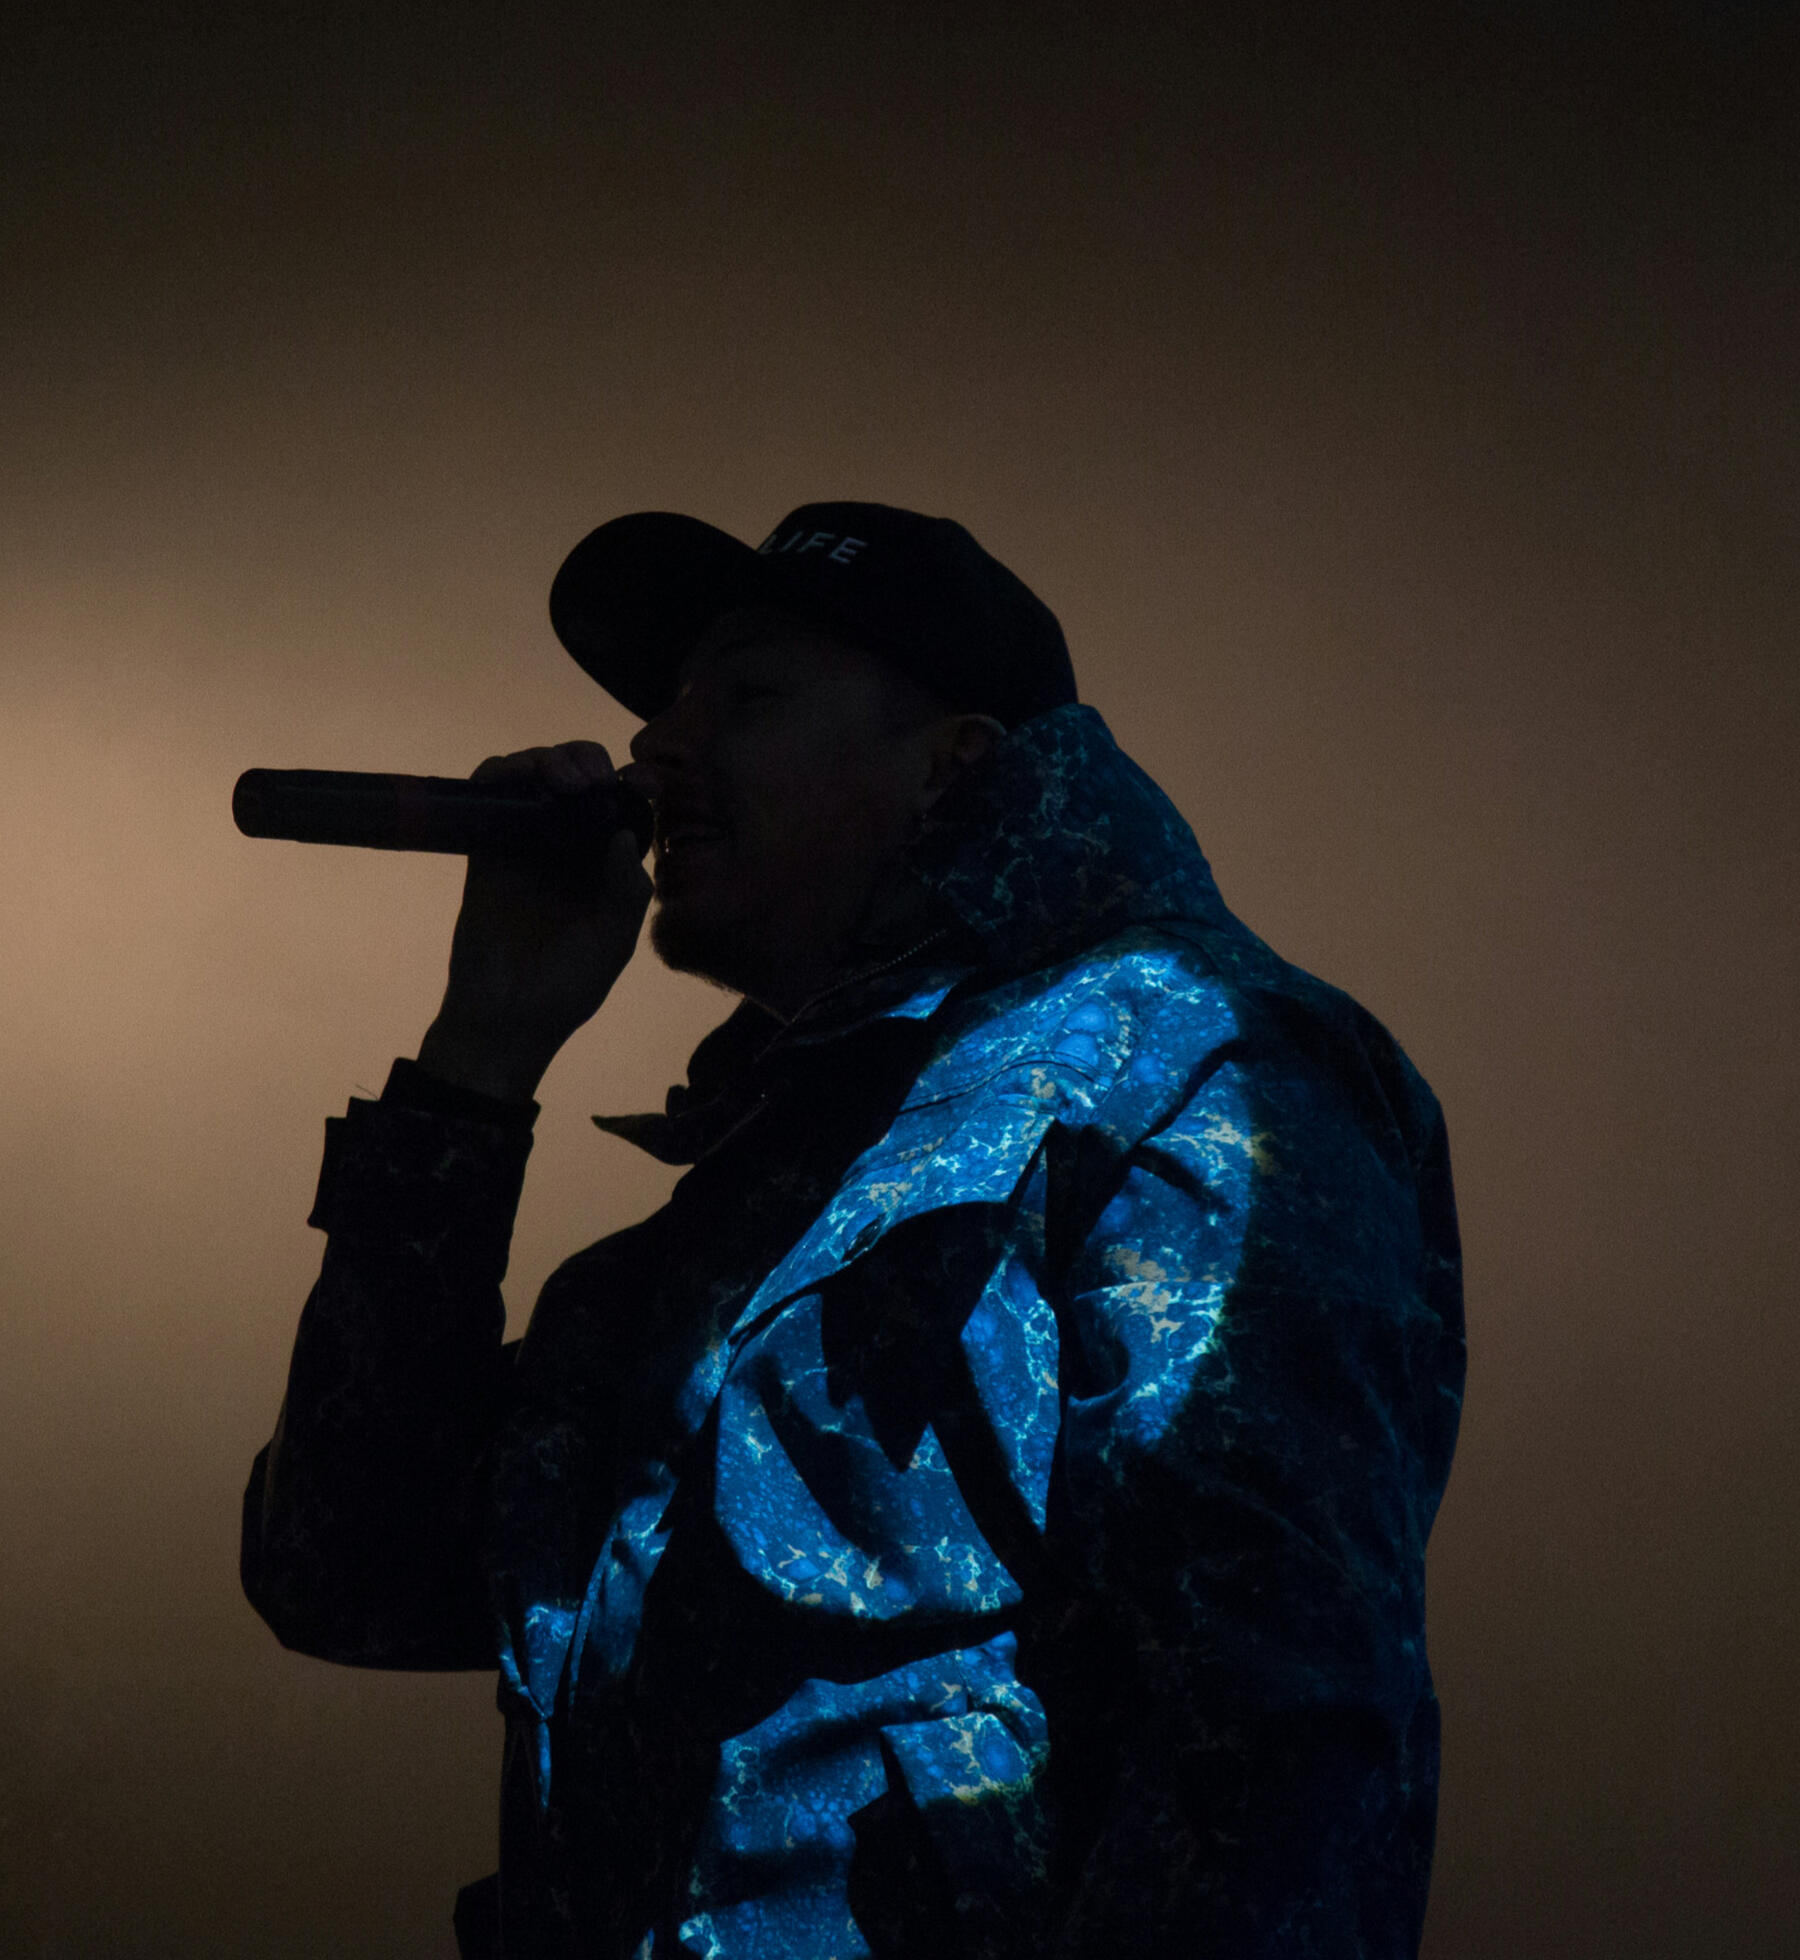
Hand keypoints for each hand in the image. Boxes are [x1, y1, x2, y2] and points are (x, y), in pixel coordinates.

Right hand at [416, 742, 653, 1100]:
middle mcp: (570, 846)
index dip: (635, 783)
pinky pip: (490, 794)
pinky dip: (502, 771)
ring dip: (551, 759)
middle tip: (594, 780)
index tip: (642, 782)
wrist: (505, 1018)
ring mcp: (526, 843)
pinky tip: (520, 777)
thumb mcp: (614, 941)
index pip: (625, 804)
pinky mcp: (486, 846)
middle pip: (581, 777)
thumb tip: (624, 834)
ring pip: (537, 774)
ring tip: (565, 781)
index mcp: (608, 865)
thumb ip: (626, 889)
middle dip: (589, 760)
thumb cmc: (567, 988)